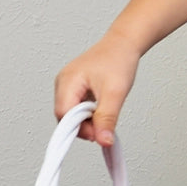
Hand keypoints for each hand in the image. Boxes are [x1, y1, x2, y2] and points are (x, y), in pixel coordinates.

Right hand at [54, 32, 140, 146]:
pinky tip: (100, 109)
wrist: (123, 44)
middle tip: (103, 127)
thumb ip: (107, 118)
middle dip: (83, 126)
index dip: (79, 128)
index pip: (63, 115)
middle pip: (64, 116)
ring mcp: (67, 84)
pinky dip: (87, 113)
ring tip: (104, 113)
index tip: (97, 135)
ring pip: (70, 113)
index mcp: (68, 81)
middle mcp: (63, 82)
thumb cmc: (118, 61)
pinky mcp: (74, 87)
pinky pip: (75, 106)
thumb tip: (103, 141)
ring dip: (86, 120)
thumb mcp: (115, 93)